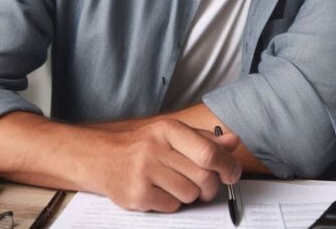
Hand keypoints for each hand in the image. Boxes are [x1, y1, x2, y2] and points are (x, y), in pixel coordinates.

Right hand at [94, 119, 241, 211]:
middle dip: (211, 186)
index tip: (232, 174)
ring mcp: (144, 173)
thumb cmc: (144, 146)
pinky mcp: (137, 194)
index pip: (208, 151)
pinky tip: (160, 191)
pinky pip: (172, 206)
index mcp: (168, 130)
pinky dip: (172, 202)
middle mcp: (155, 149)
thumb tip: (233, 142)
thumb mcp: (172, 134)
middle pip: (203, 177)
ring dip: (190, 194)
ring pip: (190, 194)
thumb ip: (204, 139)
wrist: (102, 158)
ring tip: (175, 184)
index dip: (227, 166)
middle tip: (206, 186)